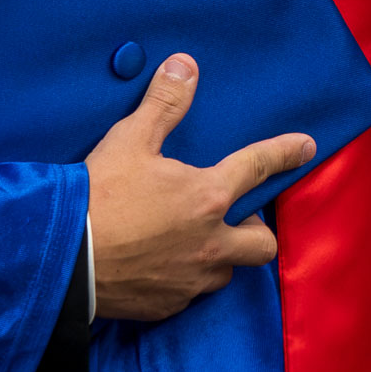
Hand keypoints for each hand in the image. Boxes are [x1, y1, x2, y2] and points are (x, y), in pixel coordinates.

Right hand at [85, 53, 314, 322]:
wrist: (64, 257)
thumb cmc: (100, 194)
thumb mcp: (132, 138)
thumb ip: (165, 102)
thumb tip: (186, 65)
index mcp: (207, 196)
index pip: (258, 167)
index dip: (285, 153)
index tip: (306, 147)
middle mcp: (210, 242)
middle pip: (261, 243)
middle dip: (258, 228)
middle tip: (238, 213)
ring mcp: (190, 279)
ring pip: (227, 271)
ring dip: (222, 253)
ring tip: (200, 238)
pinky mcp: (167, 306)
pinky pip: (192, 293)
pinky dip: (187, 276)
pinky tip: (166, 263)